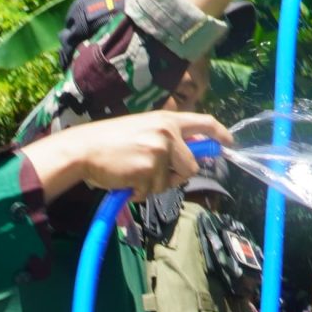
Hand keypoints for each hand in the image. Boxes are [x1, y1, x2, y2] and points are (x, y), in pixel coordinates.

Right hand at [22, 111, 232, 198]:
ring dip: (154, 185)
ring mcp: (159, 152)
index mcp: (166, 119)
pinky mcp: (149, 170)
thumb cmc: (109, 142)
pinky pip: (152, 191)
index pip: (204, 123)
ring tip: (133, 173)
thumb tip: (191, 155)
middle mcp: (167, 133)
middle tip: (154, 175)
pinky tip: (125, 179)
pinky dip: (139, 192)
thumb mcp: (142, 130)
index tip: (228, 143)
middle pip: (191, 165)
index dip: (220, 134)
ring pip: (171, 182)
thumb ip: (167, 139)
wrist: (83, 149)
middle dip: (177, 176)